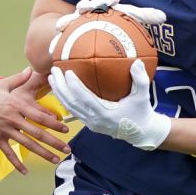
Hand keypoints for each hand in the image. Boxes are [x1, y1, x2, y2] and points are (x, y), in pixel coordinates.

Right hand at [0, 68, 70, 174]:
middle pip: (38, 133)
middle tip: (67, 148)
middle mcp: (13, 119)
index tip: (64, 129)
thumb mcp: (2, 84)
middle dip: (54, 142)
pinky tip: (25, 171)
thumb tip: (31, 70)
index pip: (40, 116)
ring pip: (27, 145)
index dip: (54, 124)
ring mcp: (4, 131)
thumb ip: (19, 79)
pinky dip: (17, 163)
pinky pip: (8, 153)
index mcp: (16, 105)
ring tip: (55, 159)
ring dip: (43, 153)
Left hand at [48, 60, 170, 150]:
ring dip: (59, 92)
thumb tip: (136, 62)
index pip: (85, 99)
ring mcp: (90, 123)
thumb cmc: (141, 112)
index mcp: (105, 114)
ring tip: (51, 77)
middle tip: (53, 70)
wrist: (140, 132)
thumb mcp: (143, 96)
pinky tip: (59, 88)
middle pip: (71, 103)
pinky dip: (64, 99)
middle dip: (60, 87)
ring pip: (69, 107)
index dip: (74, 86)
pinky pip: (73, 110)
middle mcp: (94, 120)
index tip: (67, 72)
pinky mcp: (89, 123)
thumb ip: (140, 79)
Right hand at [49, 0, 166, 54]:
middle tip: (86, 7)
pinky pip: (60, 36)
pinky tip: (53, 49)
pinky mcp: (66, 29)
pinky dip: (56, 42)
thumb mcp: (127, 19)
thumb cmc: (112, 22)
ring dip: (66, 21)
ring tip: (61, 26)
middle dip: (86, 5)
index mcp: (104, 6)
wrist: (86, 24)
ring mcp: (75, 18)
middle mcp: (89, 9)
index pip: (108, 1)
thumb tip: (164, 16)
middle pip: (86, 5)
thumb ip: (142, 16)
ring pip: (70, 18)